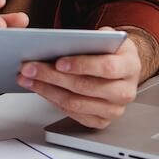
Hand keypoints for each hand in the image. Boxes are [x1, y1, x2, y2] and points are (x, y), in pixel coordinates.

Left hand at [17, 27, 140, 128]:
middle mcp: (125, 91)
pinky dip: (53, 101)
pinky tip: (40, 88)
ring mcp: (114, 110)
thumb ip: (94, 37)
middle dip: (53, 77)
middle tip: (30, 67)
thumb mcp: (108, 37)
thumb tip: (68, 41)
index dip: (82, 65)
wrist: (122, 68)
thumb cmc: (112, 52)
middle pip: (85, 87)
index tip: (58, 61)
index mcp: (130, 66)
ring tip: (28, 78)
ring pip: (75, 103)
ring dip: (47, 90)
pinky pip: (72, 114)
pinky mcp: (101, 121)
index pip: (106, 67)